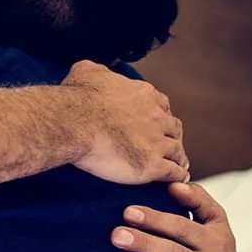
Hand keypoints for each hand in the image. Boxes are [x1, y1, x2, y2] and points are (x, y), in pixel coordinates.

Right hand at [63, 60, 188, 183]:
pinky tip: (176, 179)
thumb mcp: (86, 71)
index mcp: (144, 94)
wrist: (73, 122)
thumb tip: (97, 72)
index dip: (159, 116)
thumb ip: (99, 71)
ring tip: (178, 166)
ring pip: (177, 151)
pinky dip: (177, 175)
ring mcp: (156, 141)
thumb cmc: (77, 98)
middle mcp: (156, 116)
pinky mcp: (152, 165)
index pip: (161, 105)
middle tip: (169, 146)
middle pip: (173, 128)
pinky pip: (173, 172)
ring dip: (178, 158)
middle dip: (171, 137)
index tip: (155, 124)